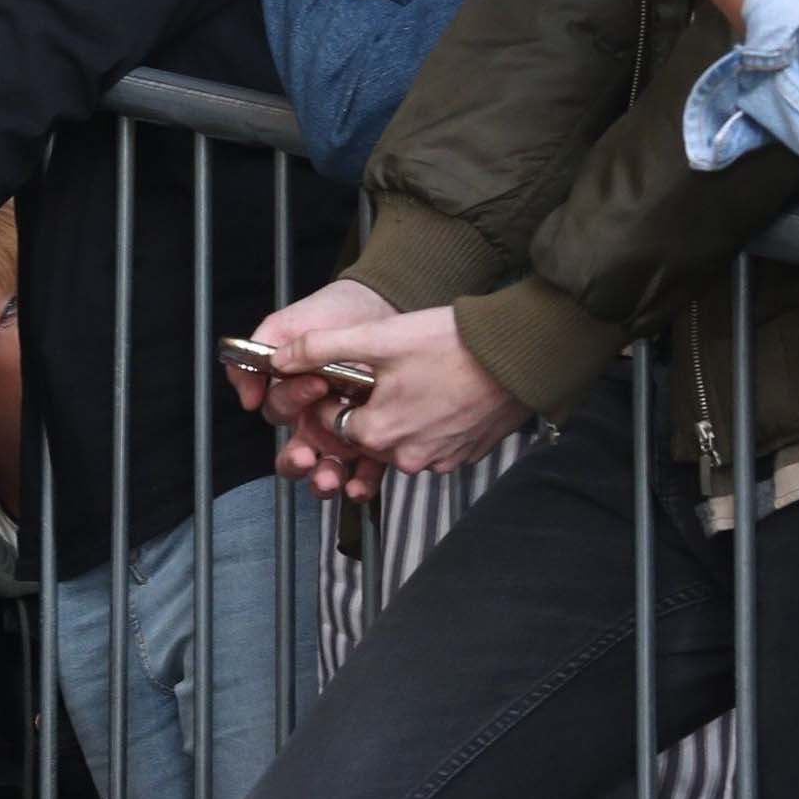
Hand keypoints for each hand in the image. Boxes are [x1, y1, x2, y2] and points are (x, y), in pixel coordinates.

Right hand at [222, 277, 396, 499]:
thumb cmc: (334, 314)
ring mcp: (343, 434)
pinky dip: (361, 483)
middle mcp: (314, 421)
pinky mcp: (375, 441)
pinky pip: (365, 471)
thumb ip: (258, 350)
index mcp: (291, 395)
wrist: (382, 308)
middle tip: (305, 456)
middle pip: (294, 456)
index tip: (316, 382)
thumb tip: (248, 398)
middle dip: (296, 462)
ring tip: (330, 477)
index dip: (293, 399)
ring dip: (324, 478)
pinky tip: (359, 484)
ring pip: (325, 469)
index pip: (280, 410)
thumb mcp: (289, 324)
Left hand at [284, 305, 524, 495]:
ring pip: (401, 440)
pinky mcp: (465, 456)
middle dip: (368, 405)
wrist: (519, 356)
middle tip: (388, 372)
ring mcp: (438, 461)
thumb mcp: (379, 338)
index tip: (350, 370)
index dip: (334, 391)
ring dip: (401, 414)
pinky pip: (433, 443)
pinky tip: (442, 393)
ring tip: (419, 378)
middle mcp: (405, 458)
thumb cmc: (452, 344)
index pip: (332, 420)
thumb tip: (278, 358)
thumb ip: (322, 348)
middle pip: (367, 434)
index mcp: (376, 434)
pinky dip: (431, 423)